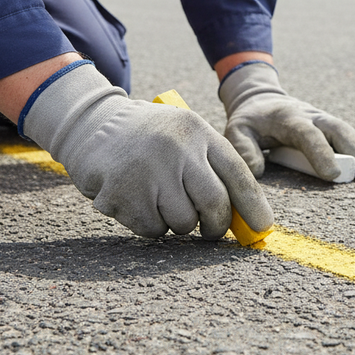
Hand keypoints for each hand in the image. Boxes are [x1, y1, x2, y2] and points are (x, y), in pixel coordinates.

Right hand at [21, 62, 273, 238]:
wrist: (91, 124)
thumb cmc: (147, 138)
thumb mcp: (182, 136)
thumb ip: (211, 167)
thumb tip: (245, 216)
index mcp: (197, 130)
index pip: (237, 172)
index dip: (253, 204)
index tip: (263, 227)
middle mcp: (177, 147)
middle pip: (215, 204)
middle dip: (216, 226)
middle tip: (209, 229)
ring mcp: (150, 170)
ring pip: (184, 222)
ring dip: (177, 223)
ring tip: (159, 200)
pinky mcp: (125, 192)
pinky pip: (154, 229)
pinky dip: (150, 225)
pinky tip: (137, 201)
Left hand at [219, 61, 354, 180]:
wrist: (261, 99)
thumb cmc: (250, 120)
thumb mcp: (236, 130)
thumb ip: (243, 149)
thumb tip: (257, 171)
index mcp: (288, 117)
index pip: (307, 134)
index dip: (321, 152)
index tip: (332, 174)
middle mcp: (310, 115)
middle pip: (336, 128)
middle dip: (352, 150)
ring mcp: (323, 118)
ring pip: (347, 130)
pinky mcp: (329, 125)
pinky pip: (350, 134)